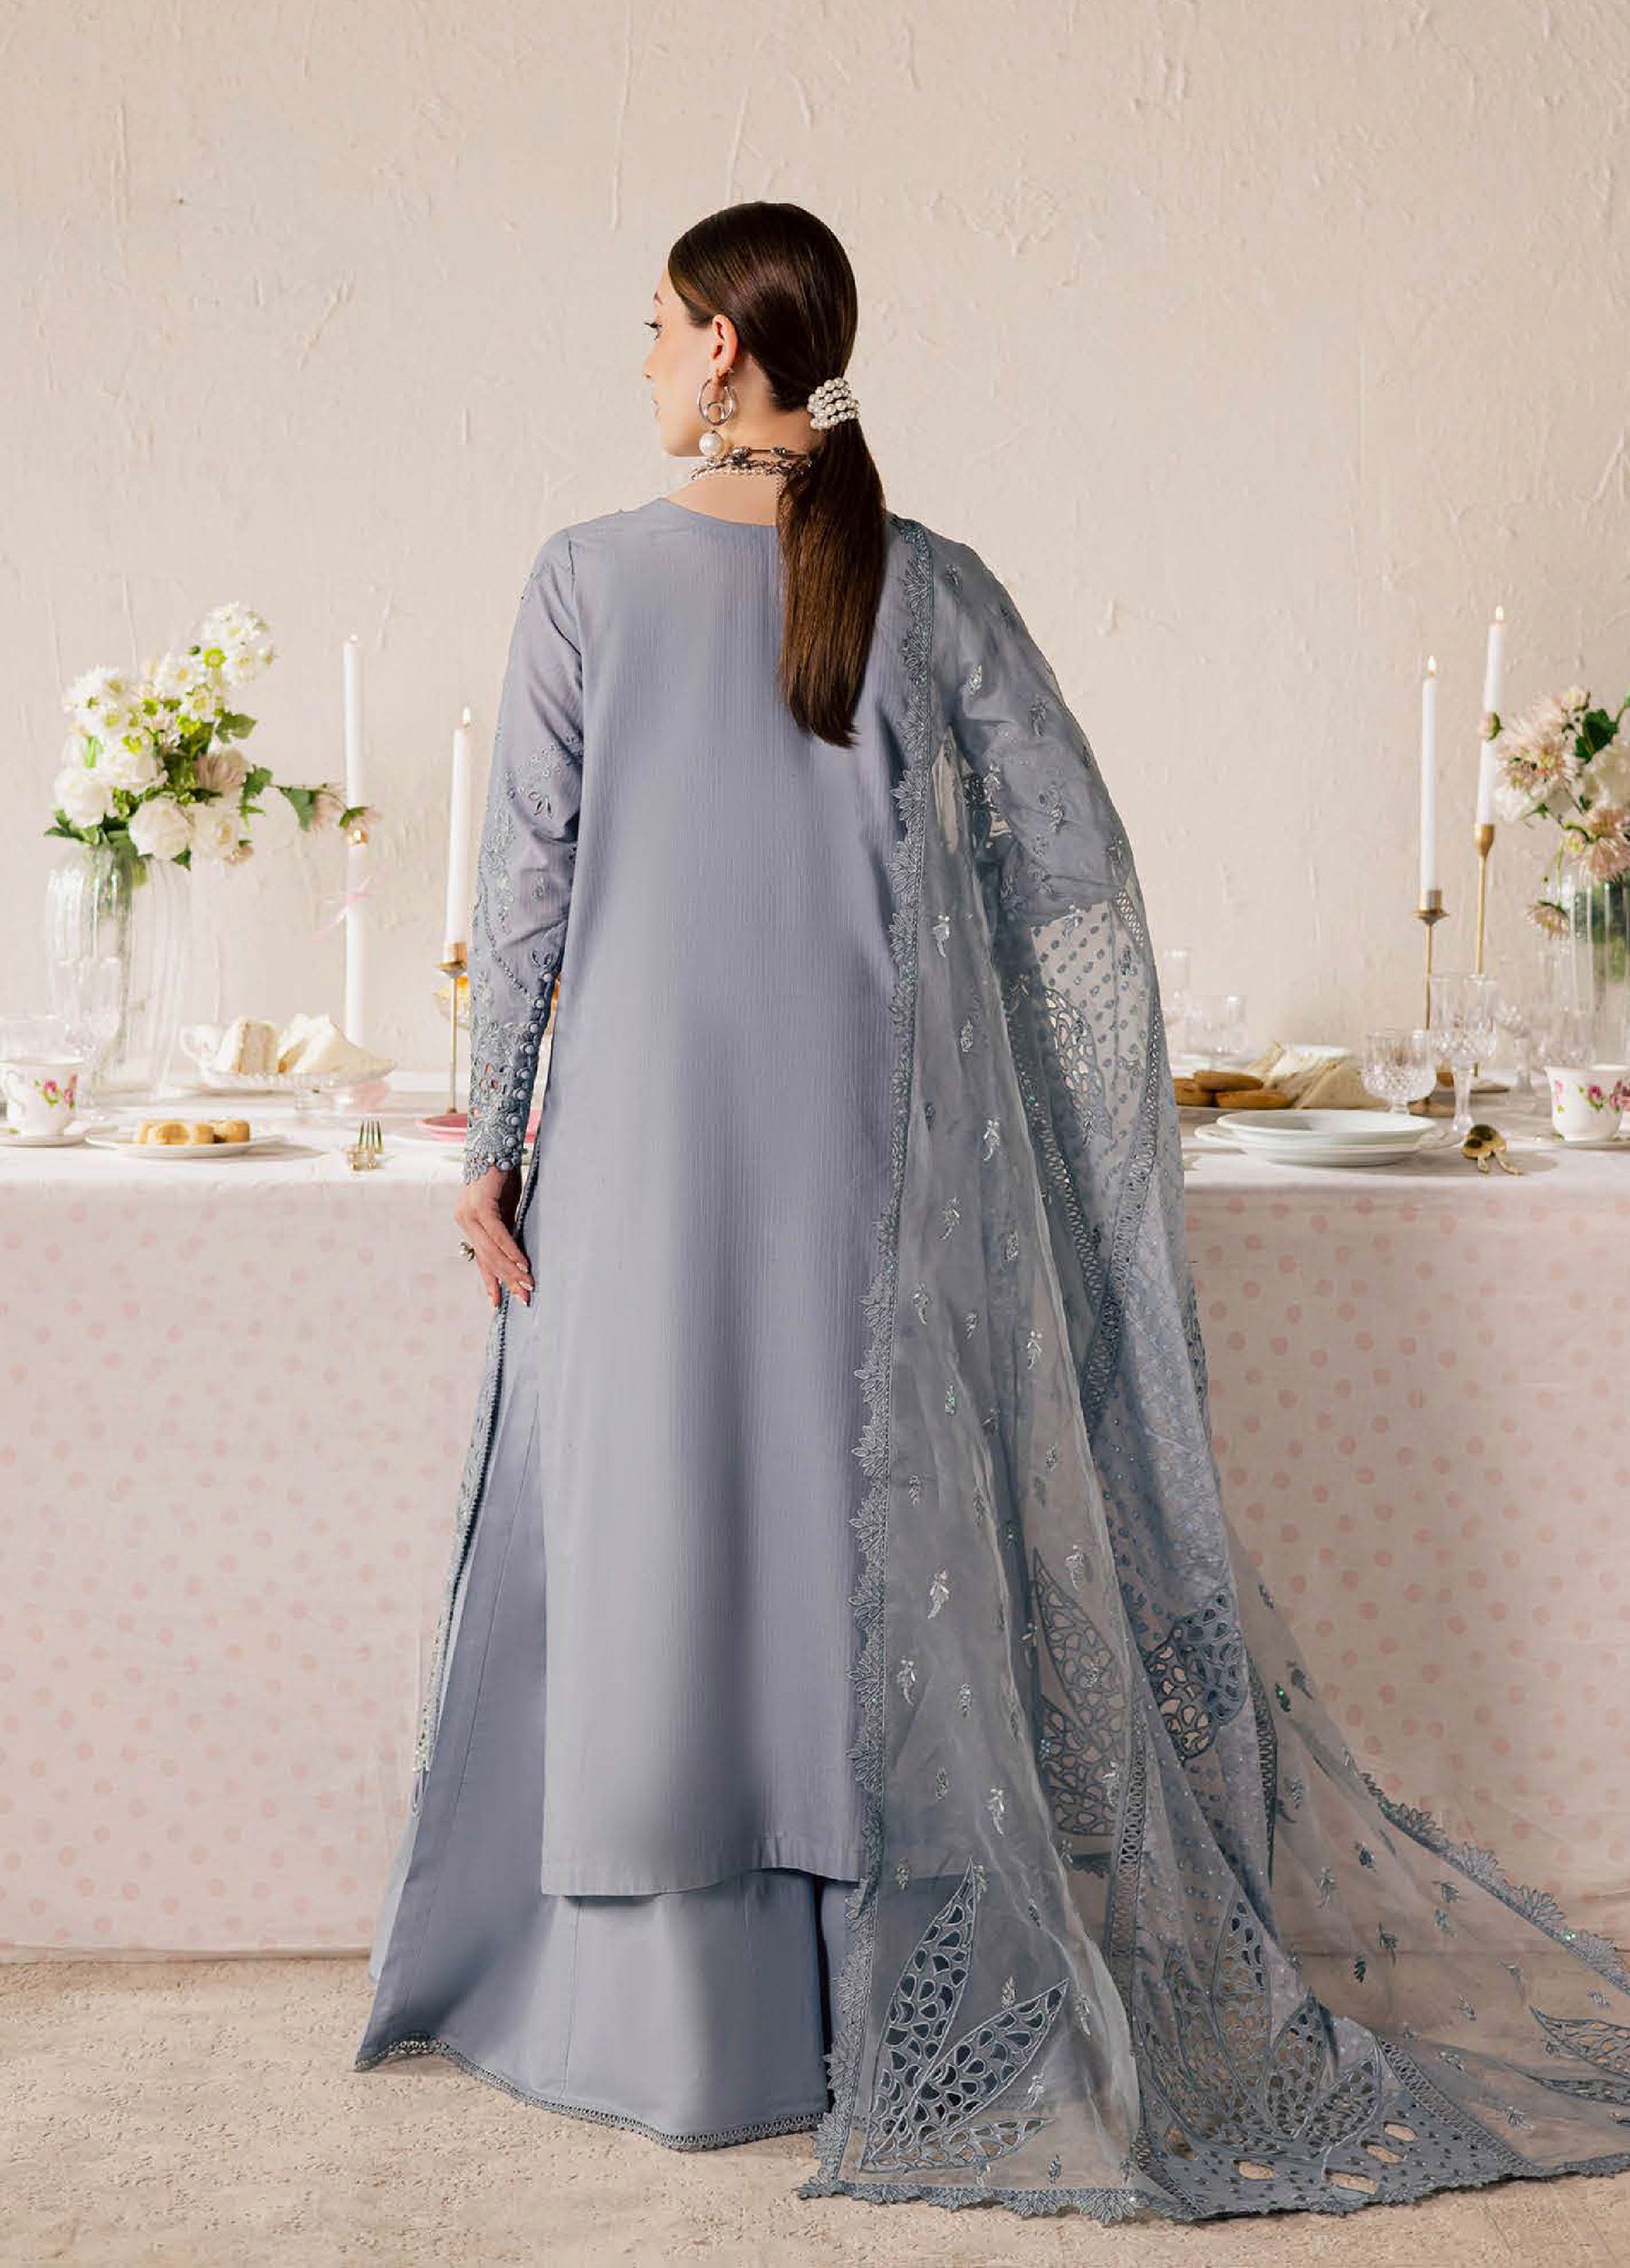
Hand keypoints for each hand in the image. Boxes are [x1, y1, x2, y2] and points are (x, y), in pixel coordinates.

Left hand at [455, 1163, 531, 1308]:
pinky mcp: (480, 1204)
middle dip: (507, 1280)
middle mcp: (464, 1219)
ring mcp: (469, 1212)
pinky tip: (522, 1262)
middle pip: (487, 1258)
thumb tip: (517, 1255)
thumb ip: (507, 1228)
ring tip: (527, 1284)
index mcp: (469, 1222)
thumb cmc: (503, 1174)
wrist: (496, 1141)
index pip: (481, 1258)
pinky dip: (510, 1249)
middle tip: (524, 1298)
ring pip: (491, 1249)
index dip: (490, 1281)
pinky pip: (497, 1232)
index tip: (498, 1303)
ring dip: (511, 1269)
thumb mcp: (506, 1207)